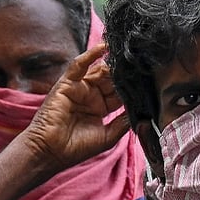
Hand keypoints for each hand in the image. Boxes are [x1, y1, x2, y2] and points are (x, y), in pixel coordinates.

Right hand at [19, 43, 130, 171]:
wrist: (51, 153)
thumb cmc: (76, 148)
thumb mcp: (108, 136)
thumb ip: (124, 122)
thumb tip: (141, 111)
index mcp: (102, 108)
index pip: (120, 93)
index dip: (132, 87)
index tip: (148, 80)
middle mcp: (92, 96)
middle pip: (112, 80)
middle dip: (124, 74)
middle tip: (141, 65)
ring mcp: (80, 89)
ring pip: (99, 71)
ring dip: (112, 64)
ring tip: (127, 55)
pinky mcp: (67, 84)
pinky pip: (80, 65)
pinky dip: (91, 55)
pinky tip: (104, 47)